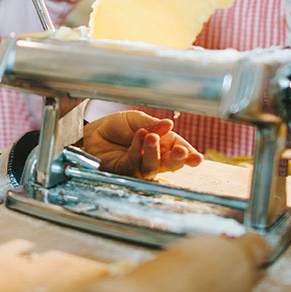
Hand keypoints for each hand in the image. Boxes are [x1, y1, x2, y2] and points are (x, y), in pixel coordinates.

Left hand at [82, 110, 203, 178]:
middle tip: (181, 152)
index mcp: (163, 145)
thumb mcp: (137, 120)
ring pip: (152, 166)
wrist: (94, 131)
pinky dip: (137, 149)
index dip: (188, 155)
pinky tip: (139, 136)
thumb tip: (169, 125)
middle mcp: (154, 159)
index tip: (196, 157)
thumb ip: (153, 125)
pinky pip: (134, 163)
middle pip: (170, 164)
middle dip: (178, 159)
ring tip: (151, 137)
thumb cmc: (118, 126)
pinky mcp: (124, 171)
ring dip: (154, 152)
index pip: (179, 151)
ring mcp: (140, 167)